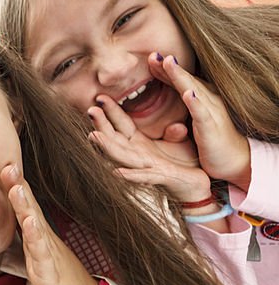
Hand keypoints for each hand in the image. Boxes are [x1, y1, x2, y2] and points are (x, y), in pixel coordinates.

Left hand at [1, 165, 105, 284]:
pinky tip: (31, 224)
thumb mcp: (38, 256)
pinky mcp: (49, 274)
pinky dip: (36, 238)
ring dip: (25, 205)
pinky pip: (41, 254)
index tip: (4, 164)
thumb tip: (15, 224)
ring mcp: (48, 255)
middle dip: (18, 186)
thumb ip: (27, 239)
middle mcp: (44, 241)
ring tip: (16, 186)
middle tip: (8, 164)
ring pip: (34, 227)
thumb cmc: (62, 280)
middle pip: (30, 209)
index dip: (14, 186)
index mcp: (38, 236)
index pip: (25, 207)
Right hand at [88, 97, 210, 203]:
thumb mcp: (178, 144)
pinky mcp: (157, 178)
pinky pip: (141, 177)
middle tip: (91, 110)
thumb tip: (176, 126)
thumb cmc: (183, 165)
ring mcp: (143, 167)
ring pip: (121, 156)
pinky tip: (117, 172)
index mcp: (138, 144)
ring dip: (106, 147)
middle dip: (102, 124)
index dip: (111, 111)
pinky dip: (129, 175)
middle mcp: (136, 155)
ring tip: (93, 136)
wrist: (194, 188)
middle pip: (114, 138)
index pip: (121, 124)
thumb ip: (173, 133)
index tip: (100, 97)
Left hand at [149, 53, 250, 189]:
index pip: (180, 80)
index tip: (150, 57)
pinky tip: (187, 93)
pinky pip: (203, 114)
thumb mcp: (191, 120)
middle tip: (153, 54)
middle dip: (169, 67)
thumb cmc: (210, 139)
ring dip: (180, 76)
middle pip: (185, 80)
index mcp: (200, 99)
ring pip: (193, 90)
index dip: (165, 69)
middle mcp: (207, 101)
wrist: (233, 160)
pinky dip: (195, 103)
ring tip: (167, 63)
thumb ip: (179, 107)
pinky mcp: (212, 128)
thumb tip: (162, 97)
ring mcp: (211, 112)